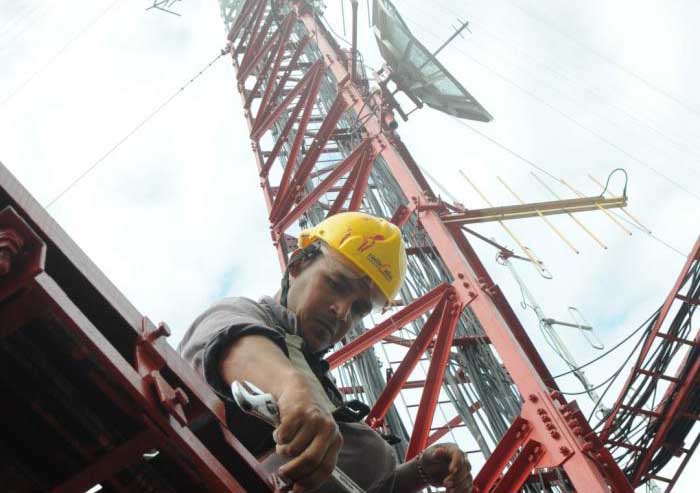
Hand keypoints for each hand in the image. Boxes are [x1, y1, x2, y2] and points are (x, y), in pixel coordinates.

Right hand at [273, 375, 342, 491]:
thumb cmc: (307, 419)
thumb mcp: (317, 437)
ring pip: (293, 449)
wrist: (299, 389)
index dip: (310, 482)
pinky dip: (277, 437)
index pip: (326, 468)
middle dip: (293, 470)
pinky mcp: (298, 412)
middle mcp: (328, 429)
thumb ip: (311, 457)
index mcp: (335, 439)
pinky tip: (280, 430)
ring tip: (284, 442)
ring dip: (283, 450)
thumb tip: (296, 485)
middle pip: (310, 460)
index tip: (296, 489)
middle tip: (282, 472)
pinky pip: (283, 436)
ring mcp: (313, 420)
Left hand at [420, 443, 471, 492]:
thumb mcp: (429, 454)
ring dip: (460, 486)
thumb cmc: (430, 458)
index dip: (456, 463)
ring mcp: (464, 471)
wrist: (431, 468)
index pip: (458, 455)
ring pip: (468, 479)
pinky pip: (467, 487)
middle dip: (457, 477)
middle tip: (445, 483)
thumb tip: (439, 451)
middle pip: (466, 468)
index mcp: (454, 450)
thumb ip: (434, 454)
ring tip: (448, 491)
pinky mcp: (464, 481)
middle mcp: (462, 460)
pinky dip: (461, 491)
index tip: (451, 470)